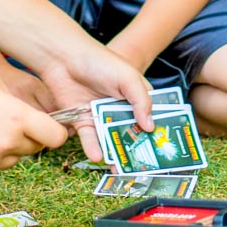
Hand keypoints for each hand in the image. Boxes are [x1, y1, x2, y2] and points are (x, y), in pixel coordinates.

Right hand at [0, 66, 68, 179]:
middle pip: (34, 149)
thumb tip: (28, 112)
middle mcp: (6, 143)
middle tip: (4, 123)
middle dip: (26, 138)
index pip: (56, 137)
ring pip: (10, 159)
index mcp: (17, 118)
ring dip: (3, 149)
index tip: (48, 129)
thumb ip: (15, 98)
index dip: (54, 132)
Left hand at [36, 37, 150, 161]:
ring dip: (116, 153)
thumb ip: (141, 100)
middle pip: (131, 132)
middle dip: (137, 148)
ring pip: (111, 138)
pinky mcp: (82, 121)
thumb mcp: (127, 77)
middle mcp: (119, 108)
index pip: (150, 116)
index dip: (158, 130)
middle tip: (143, 166)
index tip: (164, 148)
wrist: (63, 58)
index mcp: (135, 95)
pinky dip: (93, 148)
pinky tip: (98, 156)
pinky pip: (89, 138)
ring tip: (120, 168)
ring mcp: (101, 115)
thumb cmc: (98, 61)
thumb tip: (150, 126)